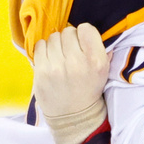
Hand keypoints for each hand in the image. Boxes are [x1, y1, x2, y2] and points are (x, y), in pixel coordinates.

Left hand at [33, 23, 110, 143]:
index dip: (84, 34)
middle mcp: (77, 62)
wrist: (72, 115)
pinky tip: (50, 59)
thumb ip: (101, 50)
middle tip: (70, 51)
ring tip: (59, 56)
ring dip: (56, 44)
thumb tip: (90, 31)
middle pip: (68, 32)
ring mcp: (57, 67)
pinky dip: (44, 50)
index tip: (82, 42)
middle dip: (69, 39)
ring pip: (53, 37)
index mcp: (96, 60)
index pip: (86, 29)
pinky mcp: (41, 72)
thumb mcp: (103, 71)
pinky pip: (40, 46)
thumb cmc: (89, 89)